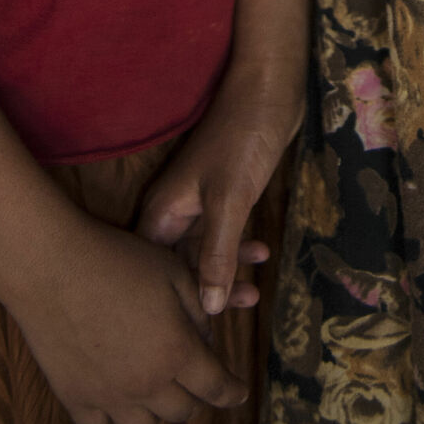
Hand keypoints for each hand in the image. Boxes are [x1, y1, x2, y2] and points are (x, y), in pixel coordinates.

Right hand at [9, 215, 247, 423]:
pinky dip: (112, 415)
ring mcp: (108, 396)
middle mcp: (146, 383)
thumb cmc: (119, 259)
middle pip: (182, 411)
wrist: (55, 266)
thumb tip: (206, 337)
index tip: (238, 394)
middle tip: (191, 378)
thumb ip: (197, 309)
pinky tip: (114, 392)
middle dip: (194, 396)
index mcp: (176, 351)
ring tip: (153, 386)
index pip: (215, 386)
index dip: (232, 392)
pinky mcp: (74, 398)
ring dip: (155, 410)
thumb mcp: (172, 271)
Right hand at [138, 64, 301, 317]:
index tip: (195, 336)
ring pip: (201, 253)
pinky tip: (261, 256)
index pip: (152, 274)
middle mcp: (172, 210)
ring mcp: (196, 201)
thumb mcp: (230, 201)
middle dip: (204, 294)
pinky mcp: (219, 193)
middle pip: (175, 268)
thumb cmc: (244, 138)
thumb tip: (209, 311)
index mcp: (162, 211)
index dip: (172, 308)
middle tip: (235, 314)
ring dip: (226, 272)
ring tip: (254, 294)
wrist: (270, 86)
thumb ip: (217, 255)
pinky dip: (237, 248)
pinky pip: (220, 234)